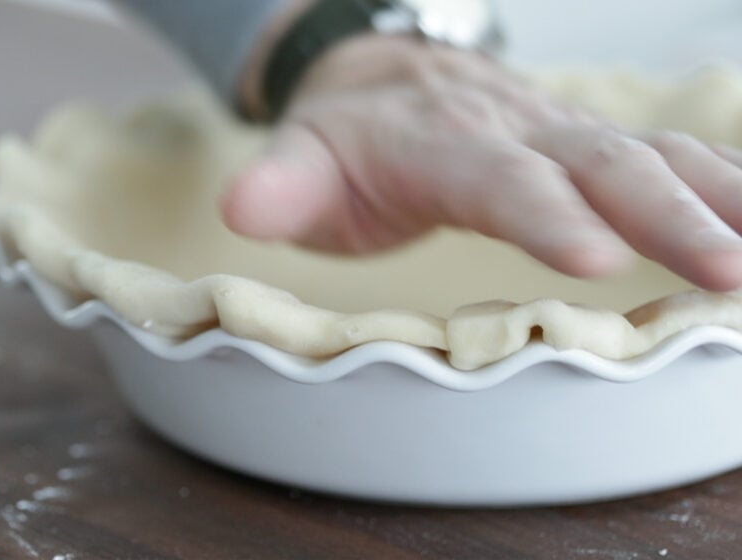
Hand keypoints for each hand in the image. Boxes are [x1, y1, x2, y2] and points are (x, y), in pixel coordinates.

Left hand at [222, 35, 741, 290]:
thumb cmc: (343, 135)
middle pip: (597, 165)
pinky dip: (724, 183)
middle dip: (666, 215)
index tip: (594, 254)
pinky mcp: (585, 144)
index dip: (543, 212)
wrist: (382, 72)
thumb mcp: (300, 156)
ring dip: (718, 199)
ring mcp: (559, 132)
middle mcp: (512, 129)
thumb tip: (241, 207)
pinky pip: (667, 157)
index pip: (495, 176)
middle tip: (726, 270)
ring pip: (651, 156)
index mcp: (436, 141)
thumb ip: (280, 184)